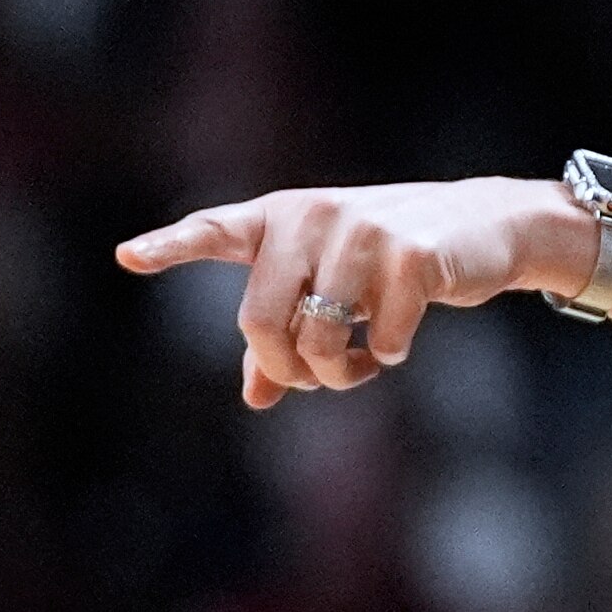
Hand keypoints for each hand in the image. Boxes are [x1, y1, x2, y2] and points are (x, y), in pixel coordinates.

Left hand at [116, 177, 594, 407]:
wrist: (483, 228)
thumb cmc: (391, 263)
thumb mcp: (333, 291)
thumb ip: (287, 335)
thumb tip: (257, 396)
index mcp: (282, 217)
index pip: (215, 230)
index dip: (170, 246)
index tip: (127, 257)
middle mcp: (313, 214)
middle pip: (258, 322)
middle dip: (286, 368)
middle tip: (314, 378)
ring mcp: (362, 231)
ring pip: (316, 340)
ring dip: (338, 373)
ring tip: (360, 361)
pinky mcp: (411, 254)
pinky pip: (378, 340)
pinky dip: (385, 356)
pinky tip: (398, 340)